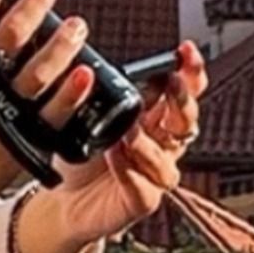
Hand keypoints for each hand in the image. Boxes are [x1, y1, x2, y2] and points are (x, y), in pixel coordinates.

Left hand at [37, 39, 207, 245]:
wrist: (62, 198)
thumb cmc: (80, 154)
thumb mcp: (90, 115)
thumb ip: (107, 94)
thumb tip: (105, 67)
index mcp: (156, 118)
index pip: (184, 92)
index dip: (190, 72)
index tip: (185, 51)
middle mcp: (163, 145)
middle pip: (187, 122)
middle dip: (182, 100)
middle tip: (171, 82)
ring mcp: (155, 175)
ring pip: (166, 158)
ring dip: (147, 141)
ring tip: (128, 130)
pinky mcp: (142, 201)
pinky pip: (144, 187)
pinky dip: (129, 170)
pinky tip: (114, 156)